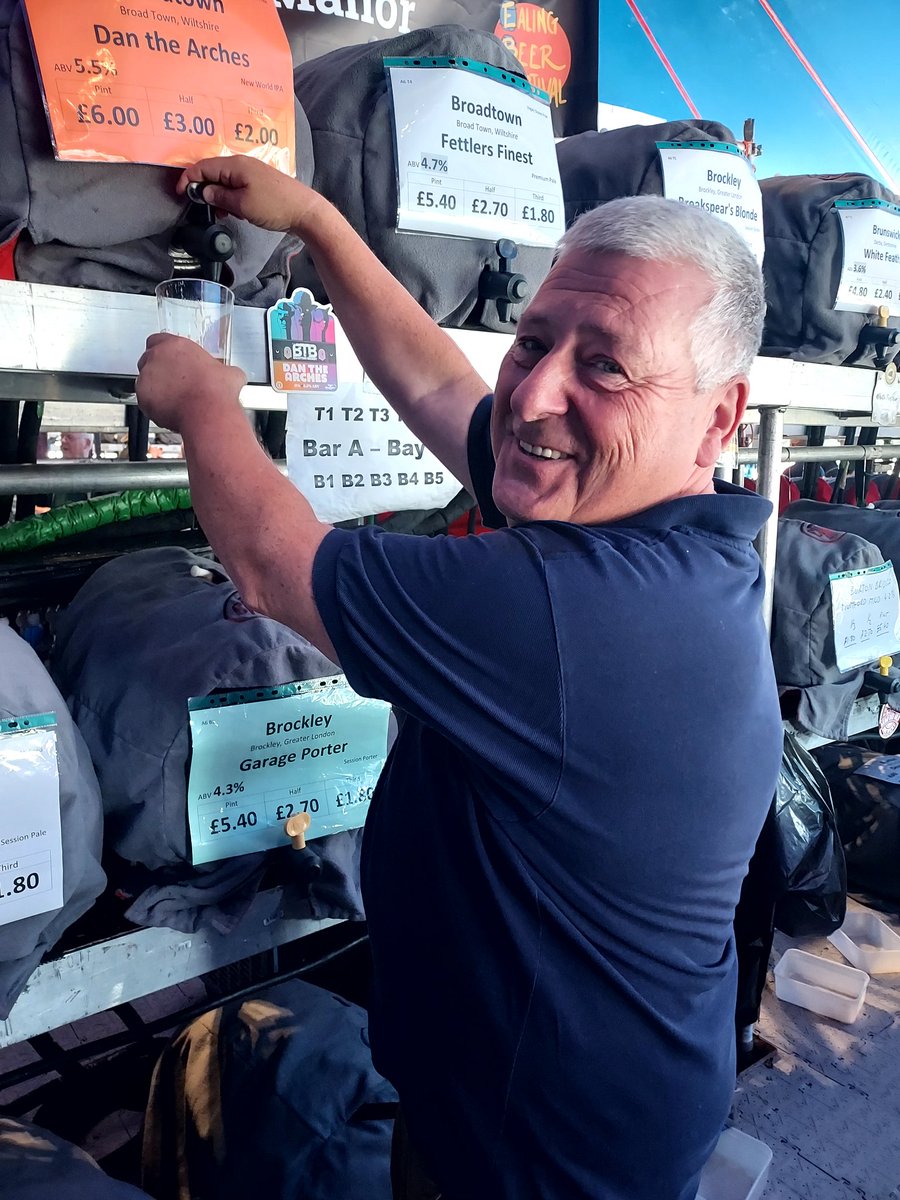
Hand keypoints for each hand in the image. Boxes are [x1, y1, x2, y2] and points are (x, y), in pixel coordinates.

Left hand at [136, 334, 245, 434]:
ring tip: (174, 399)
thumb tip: (231, 376)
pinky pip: (145, 400)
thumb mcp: (229, 373)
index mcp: (176, 345)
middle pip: (148, 359)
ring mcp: (147, 377)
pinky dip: (154, 405)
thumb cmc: (216, 392)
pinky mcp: (143, 397)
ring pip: (145, 380)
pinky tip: (171, 410)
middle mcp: (157, 357)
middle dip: (159, 370)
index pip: (158, 340)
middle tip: (174, 382)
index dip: (165, 352)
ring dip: (156, 388)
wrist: (208, 413)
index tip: (171, 360)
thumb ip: (223, 370)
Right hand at [177, 155, 320, 232]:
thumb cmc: (274, 207)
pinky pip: (237, 186)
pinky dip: (231, 198)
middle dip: (205, 190)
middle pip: (213, 172)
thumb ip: (220, 197)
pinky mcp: (259, 182)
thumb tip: (204, 192)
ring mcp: (252, 172)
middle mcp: (242, 164)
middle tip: (207, 209)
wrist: (305, 211)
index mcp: (235, 165)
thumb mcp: (242, 205)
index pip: (202, 167)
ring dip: (219, 196)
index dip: (188, 179)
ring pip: (225, 181)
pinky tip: (237, 211)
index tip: (181, 193)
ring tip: (225, 213)